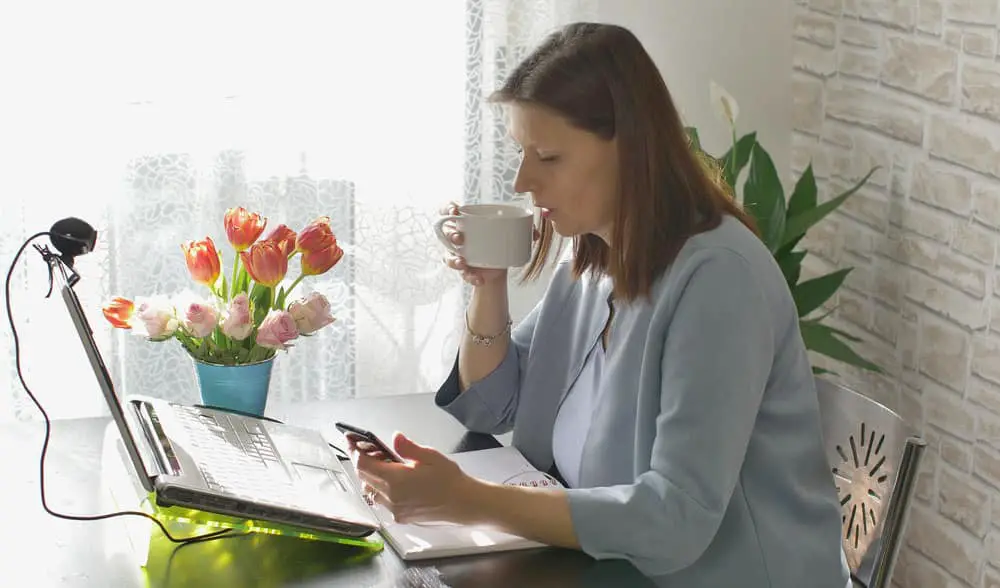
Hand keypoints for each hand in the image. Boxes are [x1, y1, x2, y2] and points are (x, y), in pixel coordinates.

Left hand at [350, 431, 472, 523]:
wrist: (464, 505)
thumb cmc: (451, 481)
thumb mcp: (431, 457)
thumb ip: (408, 448)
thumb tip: (395, 438)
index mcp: (396, 481)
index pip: (363, 465)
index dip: (354, 451)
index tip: (350, 440)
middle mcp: (391, 498)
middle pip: (364, 477)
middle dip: (363, 461)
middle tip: (370, 448)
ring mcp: (395, 509)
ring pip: (371, 490)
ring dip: (372, 476)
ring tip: (386, 464)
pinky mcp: (401, 517)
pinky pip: (382, 501)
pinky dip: (382, 489)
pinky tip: (395, 480)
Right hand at [439, 202, 538, 286]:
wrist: (500, 264)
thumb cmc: (500, 240)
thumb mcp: (509, 232)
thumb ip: (523, 230)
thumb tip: (535, 234)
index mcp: (466, 221)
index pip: (448, 210)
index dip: (448, 208)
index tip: (455, 210)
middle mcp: (458, 236)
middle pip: (445, 232)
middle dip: (450, 234)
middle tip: (459, 238)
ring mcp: (459, 253)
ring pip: (448, 255)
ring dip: (453, 259)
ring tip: (463, 263)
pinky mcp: (464, 269)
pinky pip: (462, 273)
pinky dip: (470, 277)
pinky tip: (479, 279)